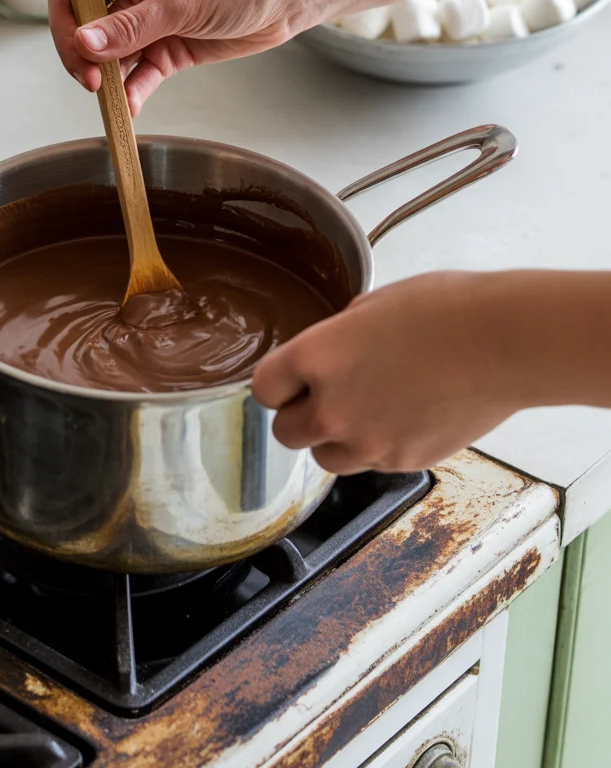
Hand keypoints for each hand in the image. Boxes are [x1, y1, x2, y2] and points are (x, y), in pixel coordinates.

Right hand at [48, 0, 313, 114]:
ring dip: (109, 80)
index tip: (80, 56)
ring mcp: (148, 22)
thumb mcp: (182, 2)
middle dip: (86, 58)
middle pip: (86, 28)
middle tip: (95, 85)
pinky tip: (131, 108)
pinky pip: (138, 74)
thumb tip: (83, 43)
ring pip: (110, 56)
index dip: (68, 25)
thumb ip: (131, 26)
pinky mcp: (165, 49)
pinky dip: (132, 91)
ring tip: (114, 102)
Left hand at [252, 272, 523, 474]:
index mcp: (316, 358)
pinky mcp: (403, 462)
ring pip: (326, 458)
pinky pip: (372, 463)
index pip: (262, 389)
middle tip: (329, 396)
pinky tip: (405, 415)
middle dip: (301, 415)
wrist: (506, 343)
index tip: (289, 380)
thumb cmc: (446, 310)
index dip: (276, 384)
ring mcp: (368, 442)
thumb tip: (331, 350)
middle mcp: (332, 408)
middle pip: (286, 433)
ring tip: (368, 409)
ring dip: (336, 439)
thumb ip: (337, 335)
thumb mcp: (373, 304)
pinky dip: (379, 446)